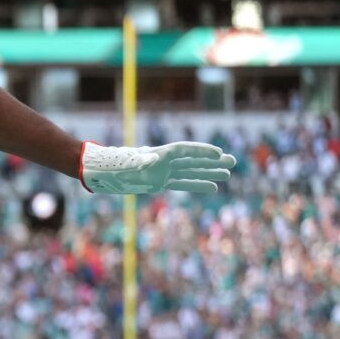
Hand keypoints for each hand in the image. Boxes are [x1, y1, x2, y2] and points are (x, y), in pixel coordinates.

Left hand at [80, 142, 234, 194]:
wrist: (106, 172)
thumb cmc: (117, 166)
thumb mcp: (129, 164)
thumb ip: (141, 161)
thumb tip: (151, 159)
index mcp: (160, 153)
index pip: (186, 150)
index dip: (202, 151)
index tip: (219, 154)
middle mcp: (166, 161)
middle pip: (194, 159)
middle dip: (213, 162)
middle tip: (233, 162)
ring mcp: (165, 171)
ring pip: (192, 172)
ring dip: (209, 173)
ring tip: (228, 175)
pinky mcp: (161, 182)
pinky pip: (183, 183)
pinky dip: (198, 185)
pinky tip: (213, 188)